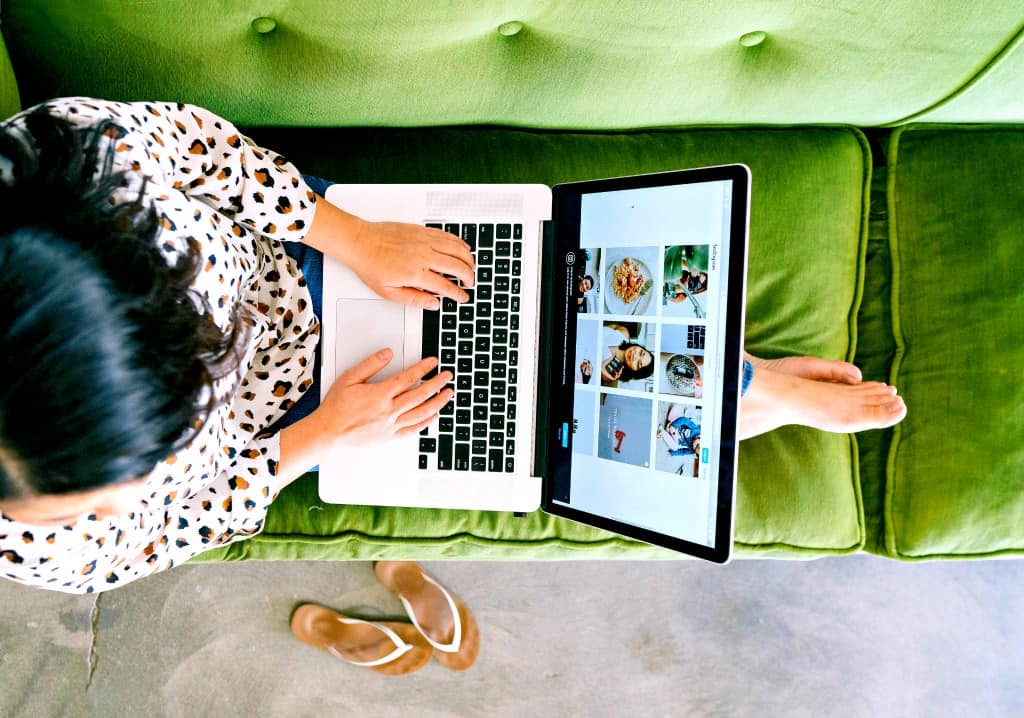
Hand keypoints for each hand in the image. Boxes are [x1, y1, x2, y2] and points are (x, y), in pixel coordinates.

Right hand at [313, 348, 452, 447]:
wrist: (329, 432)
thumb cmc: (337, 407)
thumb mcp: (349, 378)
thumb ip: (370, 364)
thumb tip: (388, 353)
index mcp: (380, 394)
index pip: (408, 378)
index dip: (423, 368)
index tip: (433, 362)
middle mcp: (389, 411)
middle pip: (420, 395)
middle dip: (437, 383)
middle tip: (448, 376)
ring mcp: (391, 426)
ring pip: (421, 413)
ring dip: (437, 402)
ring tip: (448, 394)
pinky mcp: (390, 437)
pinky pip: (413, 430)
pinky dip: (426, 423)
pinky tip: (434, 416)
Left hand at [345, 220, 474, 309]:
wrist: (359, 242)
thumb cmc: (370, 265)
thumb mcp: (389, 292)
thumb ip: (414, 299)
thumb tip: (433, 304)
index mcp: (415, 273)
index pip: (445, 286)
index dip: (458, 293)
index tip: (463, 297)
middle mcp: (423, 255)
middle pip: (456, 266)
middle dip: (468, 276)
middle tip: (470, 283)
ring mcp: (424, 241)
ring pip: (456, 248)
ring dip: (467, 259)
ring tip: (471, 267)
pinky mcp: (422, 230)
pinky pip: (447, 235)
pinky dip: (458, 242)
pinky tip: (462, 248)